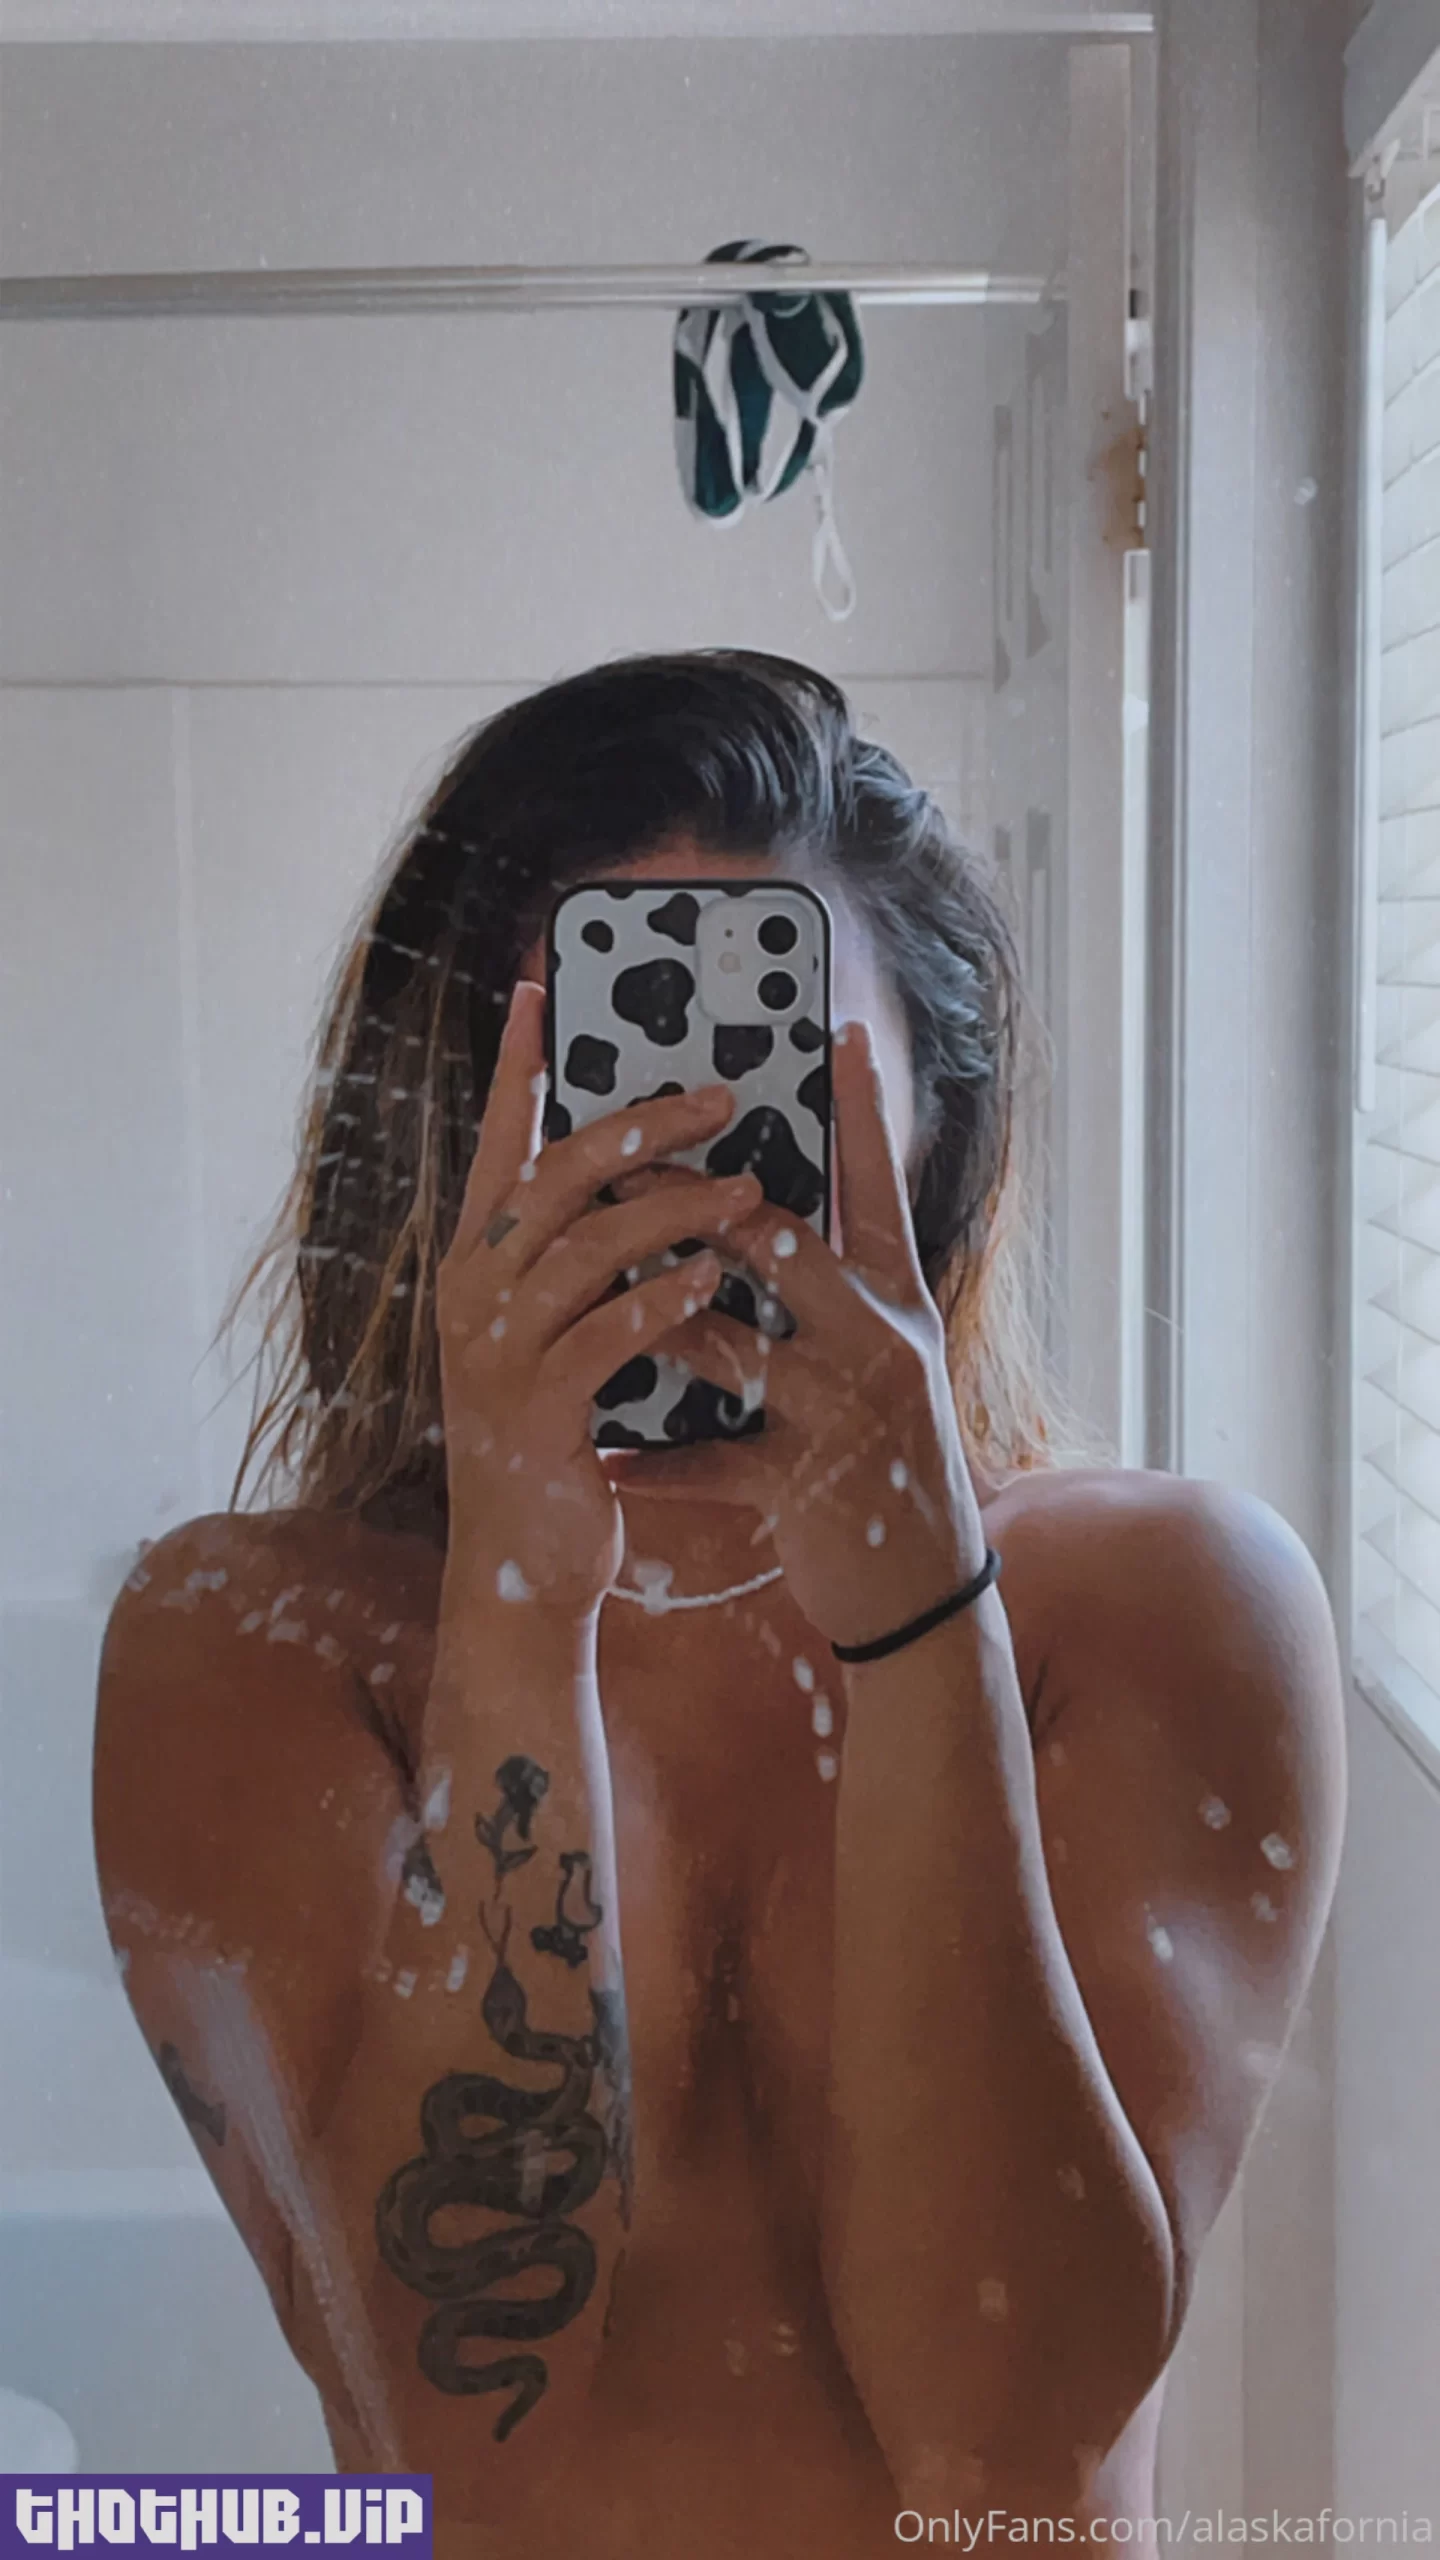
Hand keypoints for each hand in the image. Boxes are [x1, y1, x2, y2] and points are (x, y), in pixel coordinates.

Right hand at [435, 979, 762, 1618]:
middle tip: (723, 1098)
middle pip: (555, 1176)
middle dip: (642, 1126)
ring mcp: (493, 1351)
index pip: (496, 1144)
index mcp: (474, 1264)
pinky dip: (662, 1299)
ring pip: (588, 1245)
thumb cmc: (554, 1442)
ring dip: (676, 1210)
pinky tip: (713, 1280)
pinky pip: (604, 1331)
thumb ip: (581, 1260)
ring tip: (750, 1191)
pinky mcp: (532, 1409)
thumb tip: (647, 1180)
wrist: (518, 1570)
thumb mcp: (556, 1336)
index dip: (514, 1067)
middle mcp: (470, 1294)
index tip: (537, 991)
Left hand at [606, 1019, 988, 1653]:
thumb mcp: (886, 1358)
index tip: (839, 1032)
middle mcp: (879, 1340)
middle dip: (686, 1200)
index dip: (863, 1109)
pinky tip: (598, 1454)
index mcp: (898, 1301)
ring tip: (578, 1285)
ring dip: (644, 1314)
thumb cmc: (887, 1458)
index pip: (879, 1187)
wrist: (923, 1587)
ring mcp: (842, 1409)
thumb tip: (767, 1212)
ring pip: (722, 1338)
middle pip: (773, 1242)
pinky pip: (705, 1457)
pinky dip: (647, 1459)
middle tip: (616, 1162)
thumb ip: (838, 1286)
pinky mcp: (806, 1481)